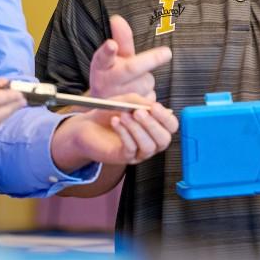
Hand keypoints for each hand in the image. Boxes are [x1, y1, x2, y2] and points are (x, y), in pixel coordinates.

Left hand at [50, 95, 178, 171]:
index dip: (165, 117)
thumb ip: (141, 101)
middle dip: (152, 125)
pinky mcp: (125, 158)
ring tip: (124, 116)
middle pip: (164, 139)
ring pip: (148, 146)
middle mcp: (151, 141)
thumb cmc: (110, 112)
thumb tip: (152, 106)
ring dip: (137, 129)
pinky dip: (124, 134)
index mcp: (155, 126)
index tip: (154, 107)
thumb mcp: (127, 100)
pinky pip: (131, 149)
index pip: (171, 126)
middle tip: (138, 113)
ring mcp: (139, 152)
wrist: (87, 125)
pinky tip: (116, 122)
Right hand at [88, 15, 170, 99]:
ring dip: (147, 80)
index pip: (103, 56)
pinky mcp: (130, 111)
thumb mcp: (112, 57)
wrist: (102, 106)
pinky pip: (150, 97)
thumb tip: (117, 19)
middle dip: (149, 60)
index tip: (111, 44)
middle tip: (167, 52)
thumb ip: (120, 39)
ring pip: (146, 82)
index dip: (108, 51)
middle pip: (132, 69)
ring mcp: (118, 99)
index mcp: (101, 65)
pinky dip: (148, 94)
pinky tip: (138, 95)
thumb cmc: (110, 74)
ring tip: (135, 81)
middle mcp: (108, 81)